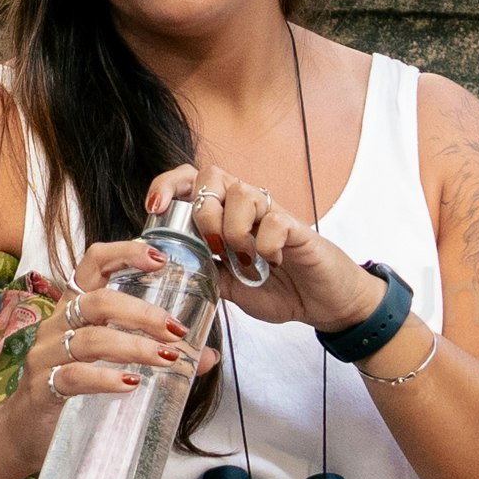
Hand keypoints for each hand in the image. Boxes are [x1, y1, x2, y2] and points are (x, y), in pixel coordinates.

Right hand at [0, 234, 215, 476]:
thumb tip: (207, 356)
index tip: (160, 259)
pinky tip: (130, 384)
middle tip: (177, 331)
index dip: (125, 253)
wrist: (22, 434)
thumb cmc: (70, 390)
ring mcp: (46, 355)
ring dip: (134, 346)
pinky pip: (74, 376)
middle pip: (98, 301)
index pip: (94, 263)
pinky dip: (106, 378)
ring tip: (167, 358)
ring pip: (91, 339)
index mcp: (74, 307)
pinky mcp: (43, 387)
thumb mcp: (110, 364)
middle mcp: (57, 324)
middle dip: (143, 312)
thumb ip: (154, 353)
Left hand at [145, 155, 384, 340]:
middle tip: (213, 247)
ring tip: (245, 261)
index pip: (192, 180)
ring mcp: (273, 214)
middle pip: (212, 174)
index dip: (169, 184)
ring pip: (241, 193)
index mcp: (226, 216)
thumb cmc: (280, 289)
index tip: (154, 208)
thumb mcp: (231, 288)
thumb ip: (206, 274)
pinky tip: (272, 262)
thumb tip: (170, 269)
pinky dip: (265, 244)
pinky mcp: (297, 228)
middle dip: (203, 210)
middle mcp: (248, 208)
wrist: (324, 304)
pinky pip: (273, 220)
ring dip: (233, 230)